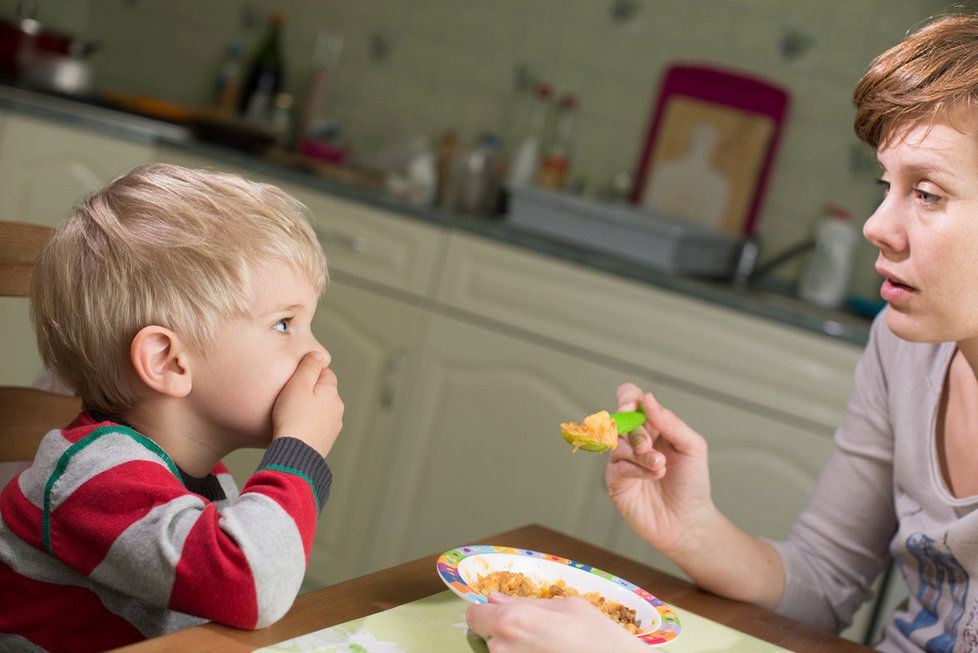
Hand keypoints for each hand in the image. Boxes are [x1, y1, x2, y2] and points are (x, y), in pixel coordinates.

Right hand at [272, 351, 343, 457]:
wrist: (295, 453)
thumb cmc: (293, 418)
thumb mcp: (297, 385)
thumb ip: (309, 367)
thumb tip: (319, 355)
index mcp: (331, 392)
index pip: (325, 373)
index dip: (309, 374)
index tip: (294, 380)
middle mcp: (337, 408)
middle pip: (324, 392)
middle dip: (310, 392)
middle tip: (289, 398)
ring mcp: (333, 426)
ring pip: (321, 410)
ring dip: (310, 410)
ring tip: (290, 416)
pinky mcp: (326, 441)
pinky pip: (317, 427)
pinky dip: (309, 425)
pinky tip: (295, 430)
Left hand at [465, 593, 646, 652]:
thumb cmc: (600, 639)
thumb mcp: (568, 606)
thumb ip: (526, 602)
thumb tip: (495, 598)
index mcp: (513, 620)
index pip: (474, 615)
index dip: (487, 612)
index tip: (499, 614)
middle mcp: (503, 648)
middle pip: (489, 636)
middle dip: (507, 632)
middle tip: (539, 634)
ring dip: (518, 649)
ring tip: (550, 648)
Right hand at [605, 383, 713, 556]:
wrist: (688, 520)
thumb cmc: (692, 483)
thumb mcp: (692, 446)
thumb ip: (670, 422)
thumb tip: (647, 399)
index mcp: (652, 426)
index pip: (630, 399)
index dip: (626, 398)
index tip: (631, 407)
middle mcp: (633, 440)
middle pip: (619, 420)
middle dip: (635, 432)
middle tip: (649, 446)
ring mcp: (622, 460)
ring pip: (616, 443)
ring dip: (640, 454)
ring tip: (660, 467)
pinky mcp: (615, 481)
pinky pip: (616, 466)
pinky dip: (635, 469)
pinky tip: (652, 476)